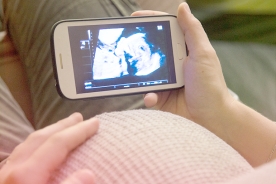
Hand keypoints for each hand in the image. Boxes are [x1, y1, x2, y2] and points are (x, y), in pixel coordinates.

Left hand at [0, 113, 97, 183]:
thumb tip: (88, 173)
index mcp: (26, 175)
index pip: (58, 143)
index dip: (79, 131)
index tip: (94, 123)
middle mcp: (13, 168)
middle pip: (41, 137)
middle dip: (63, 125)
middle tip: (78, 117)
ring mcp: (4, 174)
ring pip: (28, 144)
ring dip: (48, 132)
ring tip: (61, 128)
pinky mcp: (2, 181)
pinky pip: (20, 154)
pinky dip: (35, 145)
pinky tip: (38, 151)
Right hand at [134, 3, 233, 130]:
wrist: (210, 118)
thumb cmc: (210, 85)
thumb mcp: (203, 54)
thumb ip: (192, 30)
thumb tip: (182, 7)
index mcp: (184, 51)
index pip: (166, 31)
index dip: (152, 22)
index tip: (135, 17)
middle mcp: (174, 64)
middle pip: (152, 51)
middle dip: (138, 49)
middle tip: (125, 47)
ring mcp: (167, 81)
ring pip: (146, 73)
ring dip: (141, 76)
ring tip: (137, 77)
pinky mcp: (162, 97)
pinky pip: (148, 93)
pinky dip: (148, 96)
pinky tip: (152, 97)